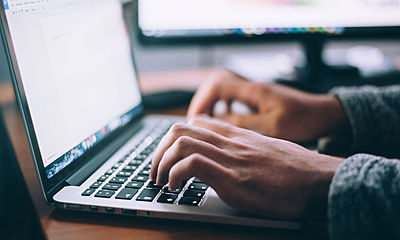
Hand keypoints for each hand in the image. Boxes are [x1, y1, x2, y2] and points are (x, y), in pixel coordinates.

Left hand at [150, 116, 342, 219]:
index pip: (196, 122)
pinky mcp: (234, 179)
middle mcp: (231, 142)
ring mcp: (231, 158)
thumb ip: (246, 150)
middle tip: (156, 171)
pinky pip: (192, 164)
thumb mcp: (268, 151)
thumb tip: (231, 159)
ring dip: (161, 163)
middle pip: (180, 129)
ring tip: (160, 181)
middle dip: (159, 150)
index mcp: (238, 136)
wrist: (322, 180)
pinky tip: (176, 188)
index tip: (169, 155)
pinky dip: (175, 175)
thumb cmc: (299, 170)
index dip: (174, 137)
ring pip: (181, 142)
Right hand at [188, 68, 348, 141]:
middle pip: (215, 87)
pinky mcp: (258, 100)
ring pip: (223, 93)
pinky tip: (224, 122)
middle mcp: (252, 88)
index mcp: (254, 91)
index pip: (217, 86)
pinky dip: (223, 109)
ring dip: (211, 107)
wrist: (324, 114)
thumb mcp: (273, 126)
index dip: (202, 102)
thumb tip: (216, 122)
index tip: (195, 120)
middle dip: (202, 104)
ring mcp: (255, 93)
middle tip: (196, 124)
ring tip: (205, 125)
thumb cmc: (304, 120)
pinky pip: (233, 100)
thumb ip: (243, 123)